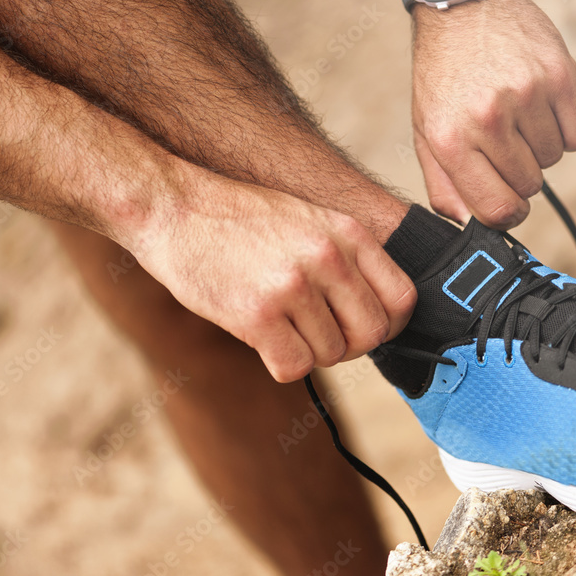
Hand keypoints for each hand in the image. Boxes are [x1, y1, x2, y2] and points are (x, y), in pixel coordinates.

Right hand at [129, 167, 416, 381]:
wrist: (173, 208)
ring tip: (279, 325)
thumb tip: (379, 318)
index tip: (362, 328)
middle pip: (371, 334)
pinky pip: (294, 367)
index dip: (388, 324)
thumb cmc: (240, 219)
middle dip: (348, 345)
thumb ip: (346, 259)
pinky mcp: (258, 314)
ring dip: (308, 351)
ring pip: (331, 355)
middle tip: (315, 334)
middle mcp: (328, 257)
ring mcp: (293, 286)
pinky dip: (280, 363)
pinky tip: (261, 339)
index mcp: (347, 232)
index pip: (402, 298)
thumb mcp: (309, 219)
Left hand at [411, 0, 575, 228]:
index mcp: (450, 139)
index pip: (497, 209)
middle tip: (505, 141)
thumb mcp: (426, 130)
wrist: (463, 5)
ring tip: (519, 113)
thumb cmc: (443, 75)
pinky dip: (569, 129)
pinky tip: (546, 108)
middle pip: (529, 186)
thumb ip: (444, 185)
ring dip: (541, 145)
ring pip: (554, 159)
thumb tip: (469, 226)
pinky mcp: (560, 75)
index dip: (507, 213)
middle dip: (520, 172)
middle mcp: (488, 118)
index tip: (508, 202)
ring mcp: (526, 95)